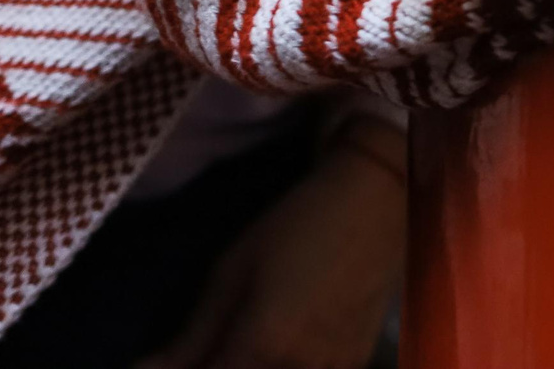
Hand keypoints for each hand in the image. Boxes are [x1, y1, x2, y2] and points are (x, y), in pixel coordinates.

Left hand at [136, 118, 403, 368]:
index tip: (176, 361)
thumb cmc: (296, 225)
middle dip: (221, 364)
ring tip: (242, 345)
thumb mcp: (232, 272)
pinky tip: (278, 348)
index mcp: (262, 348)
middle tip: (209, 350)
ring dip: (255, 364)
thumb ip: (190, 338)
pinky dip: (286, 367)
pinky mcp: (355, 364)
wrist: (378, 201)